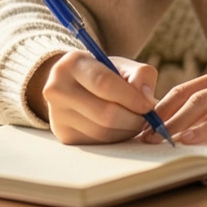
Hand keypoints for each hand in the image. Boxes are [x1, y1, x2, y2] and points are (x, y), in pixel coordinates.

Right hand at [27, 51, 158, 144]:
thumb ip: (140, 76)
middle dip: (133, 118)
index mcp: (72, 64)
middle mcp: (57, 89)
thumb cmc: (103, 74)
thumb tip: (147, 100)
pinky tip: (120, 128)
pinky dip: (116, 138)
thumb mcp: (121, 66)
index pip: (104, 84)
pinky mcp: (63, 135)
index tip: (149, 105)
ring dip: (127, 131)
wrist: (73, 85)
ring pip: (103, 132)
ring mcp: (57, 115)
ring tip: (134, 121)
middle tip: (146, 117)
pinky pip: (98, 143)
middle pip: (104, 113)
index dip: (131, 97)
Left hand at [142, 63, 206, 144]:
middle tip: (142, 135)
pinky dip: (204, 127)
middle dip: (161, 116)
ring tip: (159, 138)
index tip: (146, 124)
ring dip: (175, 122)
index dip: (162, 106)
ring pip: (199, 103)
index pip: (184, 89)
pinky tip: (189, 137)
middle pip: (184, 95)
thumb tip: (198, 126)